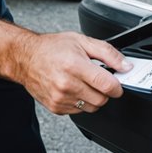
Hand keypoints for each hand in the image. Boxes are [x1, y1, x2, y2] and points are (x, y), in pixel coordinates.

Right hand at [14, 31, 130, 114]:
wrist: (25, 58)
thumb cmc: (52, 48)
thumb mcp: (82, 41)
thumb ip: (108, 53)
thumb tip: (125, 66)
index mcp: (75, 66)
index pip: (107, 85)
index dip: (118, 85)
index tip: (118, 83)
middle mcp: (66, 84)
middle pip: (102, 99)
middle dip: (106, 91)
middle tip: (99, 79)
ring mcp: (60, 98)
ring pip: (92, 107)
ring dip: (94, 97)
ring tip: (84, 82)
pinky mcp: (56, 108)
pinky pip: (79, 111)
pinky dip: (82, 102)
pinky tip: (74, 88)